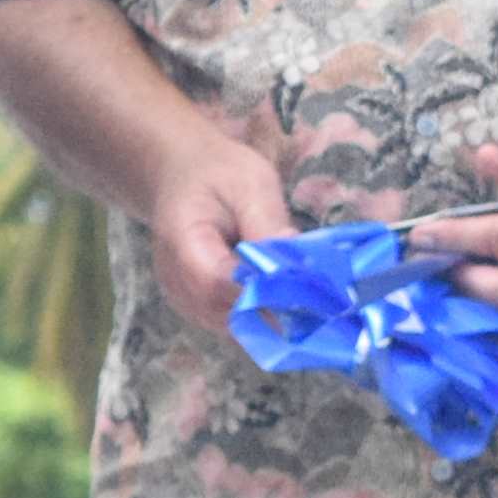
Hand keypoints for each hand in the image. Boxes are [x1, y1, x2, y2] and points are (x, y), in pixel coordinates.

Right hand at [141, 118, 294, 335]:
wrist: (180, 176)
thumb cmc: (216, 172)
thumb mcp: (249, 181)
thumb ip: (267, 221)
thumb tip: (294, 260)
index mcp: (181, 241)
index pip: (219, 282)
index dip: (264, 292)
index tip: (309, 291)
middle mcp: (175, 279)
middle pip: (227, 312)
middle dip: (276, 309)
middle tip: (322, 301)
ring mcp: (183, 298)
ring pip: (233, 325)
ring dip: (272, 315)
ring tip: (308, 298)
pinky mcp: (196, 307)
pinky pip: (232, 322)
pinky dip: (261, 314)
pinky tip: (285, 296)